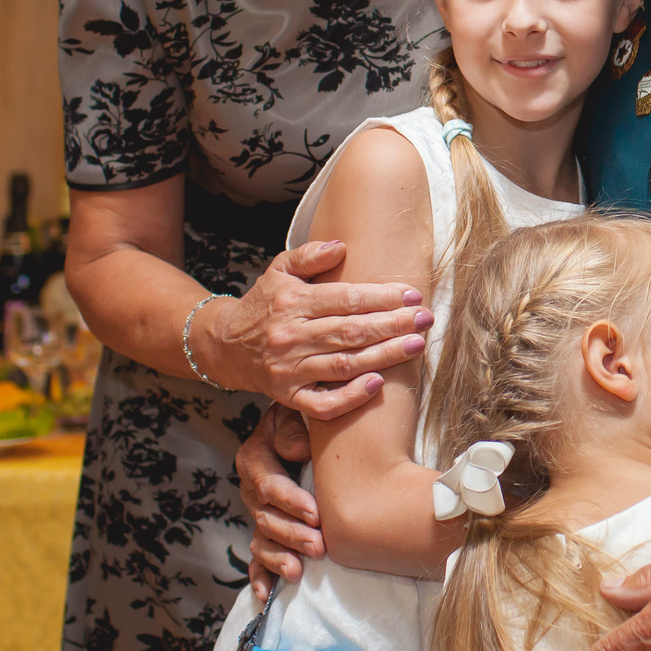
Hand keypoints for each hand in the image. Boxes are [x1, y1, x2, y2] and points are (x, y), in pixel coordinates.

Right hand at [201, 240, 431, 402]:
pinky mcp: (287, 397)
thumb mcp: (279, 271)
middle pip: (350, 332)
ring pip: (344, 365)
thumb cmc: (263, 305)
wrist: (225, 346)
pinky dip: (350, 397)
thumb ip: (309, 256)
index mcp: (291, 302)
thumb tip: (340, 246)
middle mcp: (290, 336)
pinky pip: (322, 404)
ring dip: (384, 355)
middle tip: (425, 319)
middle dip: (392, 325)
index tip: (411, 295)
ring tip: (416, 345)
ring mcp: (289, 370)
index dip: (381, 297)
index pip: (345, 299)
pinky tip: (378, 383)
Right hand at [238, 404, 322, 599]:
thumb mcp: (296, 412)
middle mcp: (253, 487)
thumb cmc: (307, 418)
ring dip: (279, 557)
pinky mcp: (268, 530)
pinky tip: (265, 594)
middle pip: (266, 516)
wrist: (309, 426)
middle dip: (291, 534)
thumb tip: (298, 450)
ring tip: (298, 572)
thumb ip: (293, 428)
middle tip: (318, 547)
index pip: (269, 483)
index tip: (316, 513)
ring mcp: (259, 511)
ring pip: (263, 539)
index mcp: (256, 457)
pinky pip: (258, 556)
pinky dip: (261, 574)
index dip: (290, 500)